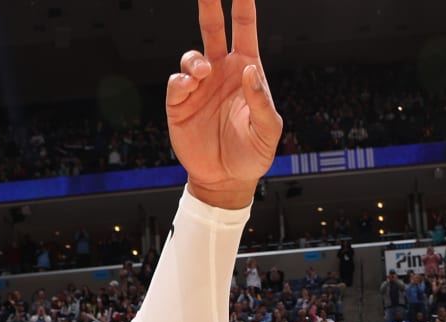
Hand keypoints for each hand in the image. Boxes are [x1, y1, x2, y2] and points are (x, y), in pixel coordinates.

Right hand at [168, 0, 281, 209]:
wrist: (226, 179)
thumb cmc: (253, 154)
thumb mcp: (268, 131)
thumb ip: (261, 101)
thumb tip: (249, 70)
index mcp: (246, 70)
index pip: (244, 28)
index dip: (242, 5)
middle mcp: (221, 72)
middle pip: (212, 28)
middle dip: (208, 5)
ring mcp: (200, 86)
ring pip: (192, 56)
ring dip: (196, 60)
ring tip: (203, 73)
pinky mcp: (180, 103)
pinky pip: (177, 81)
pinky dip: (182, 80)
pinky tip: (191, 86)